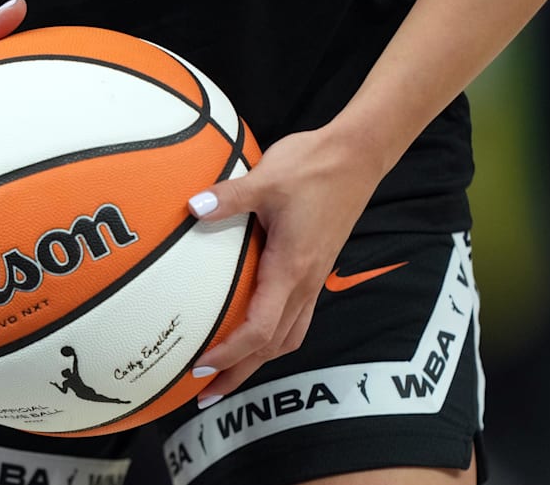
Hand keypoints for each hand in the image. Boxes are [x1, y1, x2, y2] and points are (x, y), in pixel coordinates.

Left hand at [187, 125, 385, 406]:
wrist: (358, 156)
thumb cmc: (315, 167)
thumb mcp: (267, 178)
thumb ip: (229, 197)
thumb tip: (191, 207)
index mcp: (291, 269)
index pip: (260, 330)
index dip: (230, 354)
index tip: (201, 368)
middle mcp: (304, 283)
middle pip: (271, 347)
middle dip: (239, 373)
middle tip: (204, 393)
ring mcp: (312, 279)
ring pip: (286, 337)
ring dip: (256, 361)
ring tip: (226, 374)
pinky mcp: (314, 269)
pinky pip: (294, 318)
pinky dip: (271, 337)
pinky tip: (252, 333)